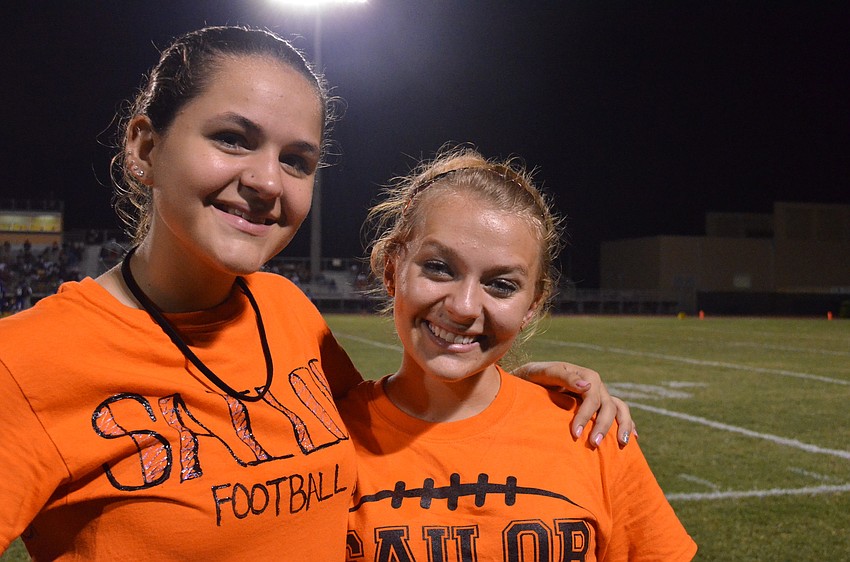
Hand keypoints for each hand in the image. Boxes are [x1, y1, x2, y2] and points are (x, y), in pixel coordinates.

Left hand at [512, 361, 635, 447]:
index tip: (575, 434)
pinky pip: (619, 413)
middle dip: (602, 426)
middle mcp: (597, 386)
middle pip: (608, 406)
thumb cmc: (539, 375)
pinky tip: (632, 438)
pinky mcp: (600, 404)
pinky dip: (628, 424)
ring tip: (622, 444)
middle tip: (593, 444)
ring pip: (619, 409)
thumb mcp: (548, 373)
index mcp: (588, 376)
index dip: (585, 417)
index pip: (592, 400)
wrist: (534, 377)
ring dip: (623, 426)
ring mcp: (600, 395)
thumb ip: (566, 377)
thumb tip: (587, 386)